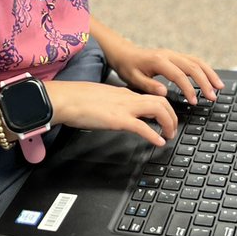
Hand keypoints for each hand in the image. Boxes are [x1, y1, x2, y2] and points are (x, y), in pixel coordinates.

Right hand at [44, 80, 180, 146]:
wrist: (64, 99)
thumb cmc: (75, 100)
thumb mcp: (100, 99)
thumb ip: (112, 104)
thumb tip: (116, 114)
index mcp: (123, 93)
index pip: (151, 97)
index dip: (164, 109)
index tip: (165, 119)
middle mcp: (127, 98)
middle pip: (161, 101)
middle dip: (172, 116)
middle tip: (172, 130)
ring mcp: (124, 108)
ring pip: (158, 110)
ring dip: (168, 124)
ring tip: (169, 136)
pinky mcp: (118, 119)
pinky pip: (142, 126)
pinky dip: (154, 135)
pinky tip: (158, 142)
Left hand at [105, 43, 222, 104]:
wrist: (125, 53)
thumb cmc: (128, 67)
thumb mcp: (134, 79)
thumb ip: (149, 86)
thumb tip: (165, 92)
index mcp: (159, 61)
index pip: (179, 75)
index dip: (189, 89)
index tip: (195, 101)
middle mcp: (169, 55)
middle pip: (193, 67)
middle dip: (205, 82)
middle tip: (213, 97)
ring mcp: (174, 54)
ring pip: (197, 61)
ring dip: (210, 74)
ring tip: (219, 87)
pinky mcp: (176, 56)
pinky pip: (194, 61)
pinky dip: (205, 69)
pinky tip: (211, 79)